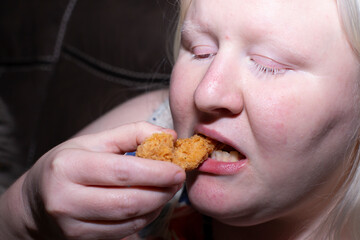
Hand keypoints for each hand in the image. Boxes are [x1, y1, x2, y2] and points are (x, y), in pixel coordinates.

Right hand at [22, 122, 184, 239]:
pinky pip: (125, 232)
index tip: (178, 169)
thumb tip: (169, 135)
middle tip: (177, 179)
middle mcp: (66, 200)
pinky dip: (145, 217)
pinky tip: (150, 203)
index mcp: (68, 167)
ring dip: (157, 204)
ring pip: (130, 220)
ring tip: (166, 189)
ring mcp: (73, 226)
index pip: (122, 172)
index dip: (156, 172)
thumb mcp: (94, 141)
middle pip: (130, 201)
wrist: (35, 201)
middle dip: (162, 191)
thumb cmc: (68, 164)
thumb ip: (132, 133)